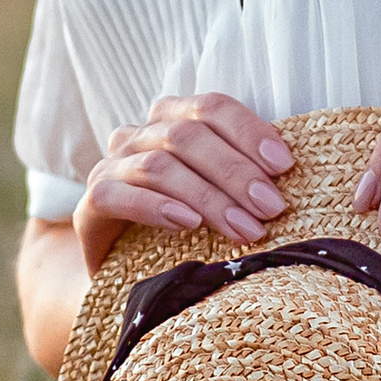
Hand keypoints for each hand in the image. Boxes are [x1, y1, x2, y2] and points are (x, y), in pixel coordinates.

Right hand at [75, 94, 296, 274]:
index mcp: (172, 120)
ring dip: (207, 197)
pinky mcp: (90, 205)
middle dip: (235, 172)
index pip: (211, 107)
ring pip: (158, 165)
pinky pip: (116, 195)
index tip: (284, 166)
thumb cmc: (189, 231)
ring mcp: (110, 167)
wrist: (130, 273)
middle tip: (272, 208)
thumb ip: (244, 178)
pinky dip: (155, 207)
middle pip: (187, 135)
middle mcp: (138, 136)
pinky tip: (187, 224)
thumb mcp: (222, 197)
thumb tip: (290, 175)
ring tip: (244, 229)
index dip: (249, 131)